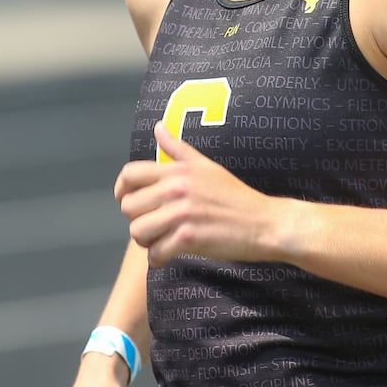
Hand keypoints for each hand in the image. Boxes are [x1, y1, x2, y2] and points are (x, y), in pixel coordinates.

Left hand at [115, 122, 283, 265]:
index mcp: (178, 170)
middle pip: (129, 207)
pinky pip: (155, 253)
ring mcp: (181, 214)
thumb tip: (158, 128)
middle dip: (139, 220)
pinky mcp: (188, 238)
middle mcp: (176, 189)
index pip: (130, 175)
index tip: (129, 201)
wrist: (264, 223)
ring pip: (137, 232)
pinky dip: (159, 259)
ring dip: (147, 241)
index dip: (122, 190)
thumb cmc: (236, 197)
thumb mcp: (207, 167)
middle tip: (156, 226)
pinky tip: (169, 255)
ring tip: (162, 241)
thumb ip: (178, 149)